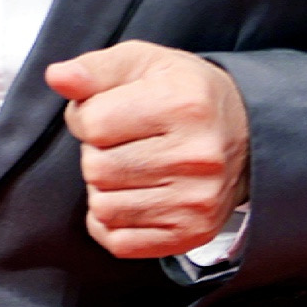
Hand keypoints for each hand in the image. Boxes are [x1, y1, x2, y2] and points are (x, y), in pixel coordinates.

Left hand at [45, 42, 250, 259]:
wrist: (248, 136)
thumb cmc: (185, 95)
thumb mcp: (144, 64)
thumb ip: (96, 69)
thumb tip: (58, 77)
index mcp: (182, 105)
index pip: (92, 123)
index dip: (85, 117)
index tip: (105, 114)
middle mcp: (195, 156)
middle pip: (96, 168)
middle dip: (96, 153)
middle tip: (123, 143)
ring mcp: (195, 201)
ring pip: (103, 207)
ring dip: (104, 189)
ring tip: (131, 168)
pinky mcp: (190, 233)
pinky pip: (119, 242)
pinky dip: (114, 222)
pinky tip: (133, 197)